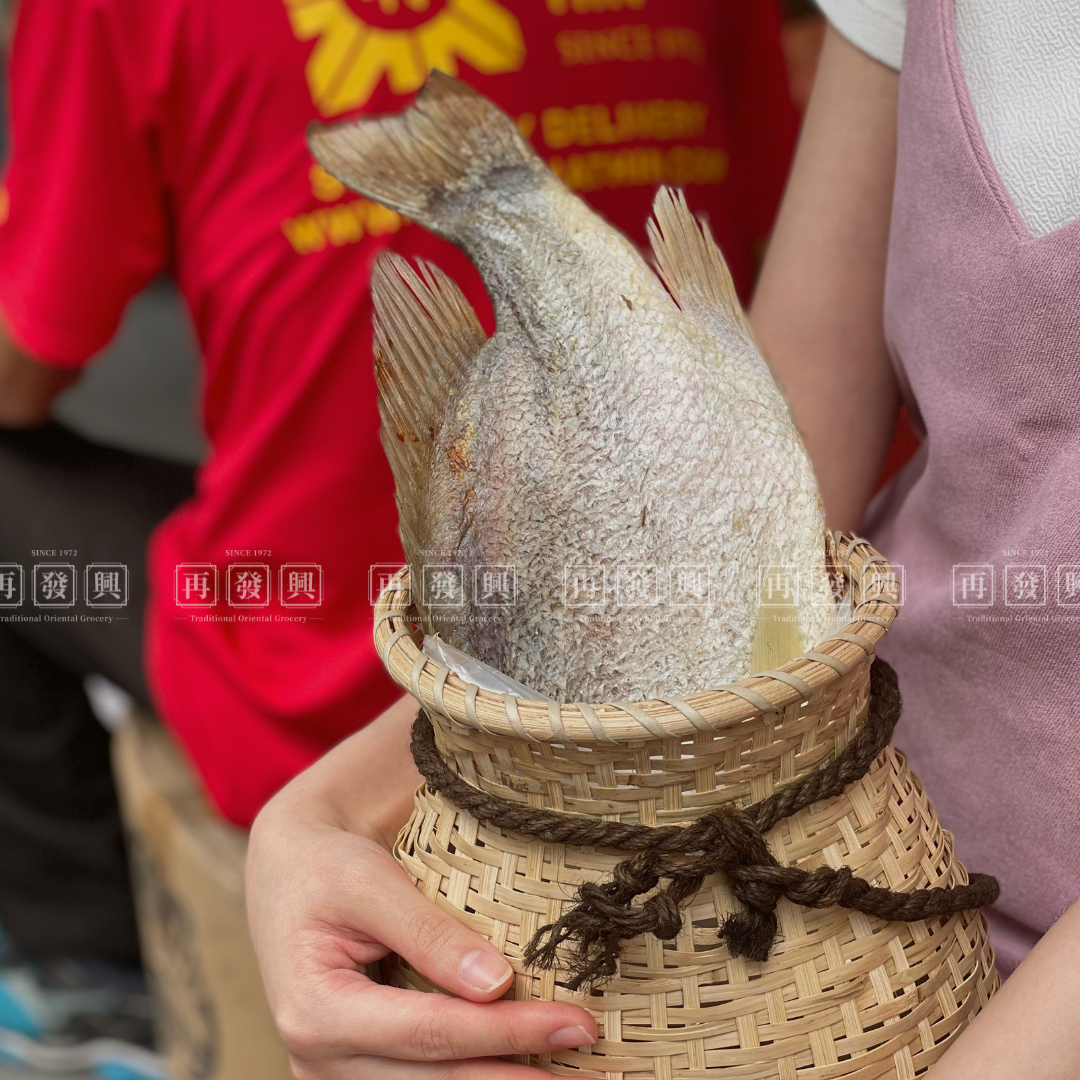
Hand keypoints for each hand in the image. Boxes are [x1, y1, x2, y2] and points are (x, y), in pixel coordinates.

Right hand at [246, 696, 597, 1078]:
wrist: (285, 870)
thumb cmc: (325, 865)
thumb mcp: (370, 882)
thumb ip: (429, 933)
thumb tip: (497, 984)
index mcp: (314, 1010)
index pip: (431, 1033)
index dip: (509, 1032)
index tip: (576, 1024)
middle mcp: (317, 1058)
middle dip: (517, 1071)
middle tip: (588, 1055)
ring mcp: (332, 1073)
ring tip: (566, 1070)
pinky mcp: (354, 1070)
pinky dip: (469, 1075)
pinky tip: (516, 1066)